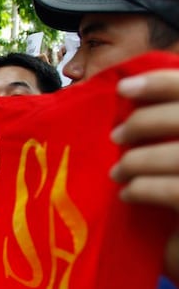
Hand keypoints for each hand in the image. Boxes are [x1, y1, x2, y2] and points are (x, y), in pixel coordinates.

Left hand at [112, 69, 178, 280]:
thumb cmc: (176, 206)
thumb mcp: (170, 158)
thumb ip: (162, 129)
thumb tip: (125, 97)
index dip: (162, 83)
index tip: (123, 89)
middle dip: (145, 121)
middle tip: (115, 136)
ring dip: (138, 159)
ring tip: (117, 173)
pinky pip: (176, 190)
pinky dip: (145, 188)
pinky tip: (127, 194)